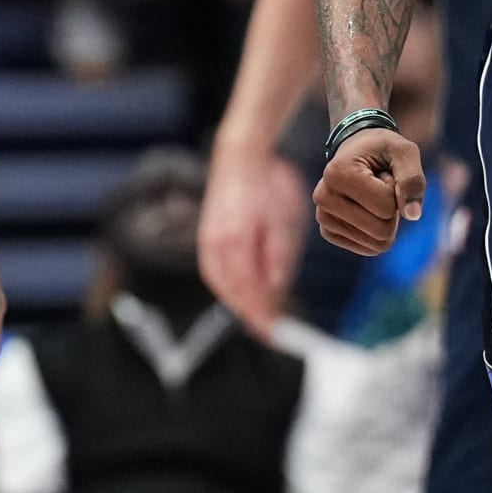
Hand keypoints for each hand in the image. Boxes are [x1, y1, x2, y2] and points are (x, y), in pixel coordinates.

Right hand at [200, 146, 307, 336]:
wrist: (241, 157)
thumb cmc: (269, 185)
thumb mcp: (285, 220)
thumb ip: (279, 257)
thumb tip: (276, 290)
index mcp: (235, 243)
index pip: (247, 292)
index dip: (261, 317)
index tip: (275, 335)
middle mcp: (215, 248)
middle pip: (232, 294)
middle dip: (252, 315)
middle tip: (272, 333)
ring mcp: (207, 244)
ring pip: (222, 287)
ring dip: (241, 305)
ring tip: (260, 320)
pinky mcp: (206, 241)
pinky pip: (216, 275)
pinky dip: (230, 289)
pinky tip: (244, 294)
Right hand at [314, 126, 425, 255]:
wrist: (358, 150)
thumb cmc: (383, 150)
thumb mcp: (405, 153)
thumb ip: (413, 180)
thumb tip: (413, 215)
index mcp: (337, 174)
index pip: (386, 207)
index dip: (396, 192)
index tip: (383, 174)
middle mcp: (323, 197)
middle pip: (381, 231)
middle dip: (393, 211)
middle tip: (381, 187)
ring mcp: (323, 217)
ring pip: (377, 244)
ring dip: (385, 220)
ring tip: (373, 196)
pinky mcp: (328, 232)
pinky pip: (369, 249)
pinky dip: (376, 231)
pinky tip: (366, 208)